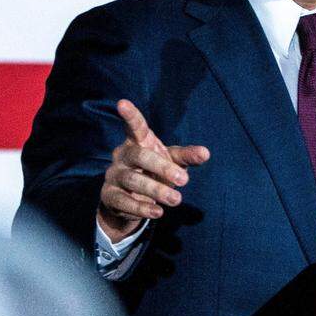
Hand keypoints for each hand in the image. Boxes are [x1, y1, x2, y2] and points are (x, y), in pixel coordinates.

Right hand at [98, 99, 209, 240]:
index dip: (130, 115)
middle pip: (139, 155)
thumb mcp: (171, 161)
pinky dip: (142, 208)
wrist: (128, 201)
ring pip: (132, 180)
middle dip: (162, 167)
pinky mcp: (110, 196)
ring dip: (156, 190)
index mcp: (137, 142)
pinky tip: (157, 212)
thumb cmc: (152, 172)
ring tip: (177, 199)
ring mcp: (114, 175)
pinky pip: (124, 201)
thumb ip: (187, 156)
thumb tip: (206, 153)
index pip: (134, 126)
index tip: (122, 103)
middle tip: (185, 180)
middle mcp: (122, 155)